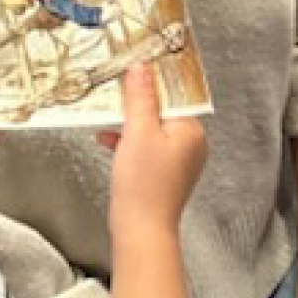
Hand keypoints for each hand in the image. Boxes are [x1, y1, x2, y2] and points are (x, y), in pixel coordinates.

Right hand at [100, 66, 207, 236]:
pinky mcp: (165, 174)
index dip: (149, 84)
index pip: (172, 95)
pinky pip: (147, 149)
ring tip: (106, 122)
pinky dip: (129, 143)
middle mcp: (191, 144)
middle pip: (161, 112)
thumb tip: (141, 68)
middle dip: (135, 106)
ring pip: (151, 131)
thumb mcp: (138, 131)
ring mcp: (179, 161)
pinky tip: (107, 141)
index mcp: (191, 130)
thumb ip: (141, 98)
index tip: (129, 74)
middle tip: (113, 97)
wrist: (141, 228)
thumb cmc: (143, 183)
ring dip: (128, 125)